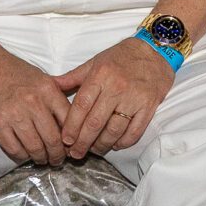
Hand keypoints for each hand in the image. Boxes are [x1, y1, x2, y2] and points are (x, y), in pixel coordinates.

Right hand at [0, 42, 71, 165]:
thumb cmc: (16, 72)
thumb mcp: (43, 78)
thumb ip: (58, 99)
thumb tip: (74, 122)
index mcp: (48, 90)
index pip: (68, 122)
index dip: (72, 139)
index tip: (71, 147)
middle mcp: (33, 103)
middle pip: (53, 140)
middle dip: (58, 155)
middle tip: (57, 159)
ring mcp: (13, 114)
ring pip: (35, 148)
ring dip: (41, 158)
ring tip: (42, 159)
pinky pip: (14, 149)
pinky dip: (22, 156)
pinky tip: (25, 154)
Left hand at [54, 38, 177, 158]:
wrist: (155, 51)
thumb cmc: (121, 57)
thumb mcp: (94, 62)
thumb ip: (72, 77)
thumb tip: (50, 85)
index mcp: (100, 76)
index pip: (81, 106)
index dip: (71, 126)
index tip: (65, 140)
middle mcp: (116, 88)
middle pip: (95, 123)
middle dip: (83, 142)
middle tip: (76, 154)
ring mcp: (134, 98)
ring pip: (114, 130)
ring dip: (102, 145)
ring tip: (94, 150)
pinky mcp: (149, 106)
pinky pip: (134, 132)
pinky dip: (123, 143)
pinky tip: (115, 145)